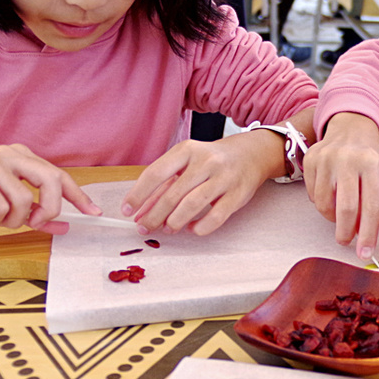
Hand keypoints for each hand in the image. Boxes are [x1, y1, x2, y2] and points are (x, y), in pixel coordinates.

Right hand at [0, 143, 99, 231]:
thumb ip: (33, 216)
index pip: (58, 176)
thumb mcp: (5, 209)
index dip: (78, 196)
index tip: (93, 213)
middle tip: (34, 223)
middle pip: (50, 181)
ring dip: (9, 220)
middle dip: (48, 209)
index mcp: (21, 157)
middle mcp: (10, 154)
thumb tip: (63, 227)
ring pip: (23, 202)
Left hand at [120, 130, 280, 235]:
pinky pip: (216, 216)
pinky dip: (201, 227)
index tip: (128, 210)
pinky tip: (193, 229)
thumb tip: (140, 212)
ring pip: (193, 204)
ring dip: (175, 221)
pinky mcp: (238, 194)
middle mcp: (205, 161)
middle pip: (173, 193)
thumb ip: (165, 185)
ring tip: (168, 229)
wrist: (251, 154)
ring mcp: (223, 177)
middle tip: (144, 228)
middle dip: (154, 215)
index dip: (139, 194)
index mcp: (186, 150)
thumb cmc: (211, 160)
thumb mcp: (187, 163)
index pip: (156, 173)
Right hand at [303, 113, 378, 259]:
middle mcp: (348, 159)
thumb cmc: (368, 156)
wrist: (352, 126)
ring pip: (324, 203)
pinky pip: (313, 194)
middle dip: (346, 232)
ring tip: (339, 215)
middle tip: (346, 242)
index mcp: (371, 163)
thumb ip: (373, 202)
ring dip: (332, 217)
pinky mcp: (311, 159)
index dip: (368, 234)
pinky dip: (321, 202)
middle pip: (345, 208)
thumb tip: (362, 236)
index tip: (365, 253)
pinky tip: (330, 196)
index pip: (370, 207)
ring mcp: (326, 158)